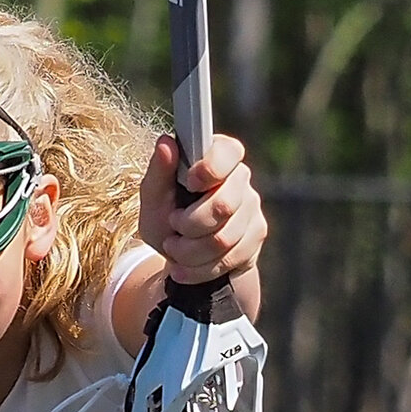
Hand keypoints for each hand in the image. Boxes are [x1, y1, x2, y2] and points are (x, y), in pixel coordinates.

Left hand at [141, 132, 265, 287]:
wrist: (180, 256)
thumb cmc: (165, 217)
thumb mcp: (153, 197)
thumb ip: (158, 172)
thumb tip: (165, 143)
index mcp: (217, 156)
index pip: (228, 152)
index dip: (209, 169)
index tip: (189, 183)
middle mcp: (240, 178)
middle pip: (224, 205)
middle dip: (189, 224)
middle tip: (173, 224)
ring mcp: (252, 208)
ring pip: (224, 239)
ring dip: (189, 251)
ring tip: (173, 248)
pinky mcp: (256, 235)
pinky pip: (229, 259)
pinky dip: (199, 268)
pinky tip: (183, 267)